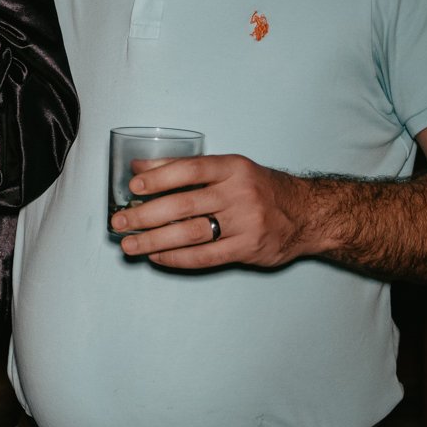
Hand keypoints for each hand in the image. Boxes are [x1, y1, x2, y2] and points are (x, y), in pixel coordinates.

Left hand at [110, 154, 315, 270]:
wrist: (308, 214)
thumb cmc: (260, 188)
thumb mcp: (229, 169)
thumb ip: (186, 168)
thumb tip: (139, 169)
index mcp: (233, 168)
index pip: (190, 169)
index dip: (159, 178)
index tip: (133, 187)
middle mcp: (239, 194)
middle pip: (183, 205)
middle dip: (145, 215)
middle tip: (119, 222)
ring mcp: (245, 223)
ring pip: (190, 234)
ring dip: (154, 241)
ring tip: (130, 245)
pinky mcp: (248, 248)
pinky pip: (205, 256)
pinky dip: (177, 258)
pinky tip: (157, 256)